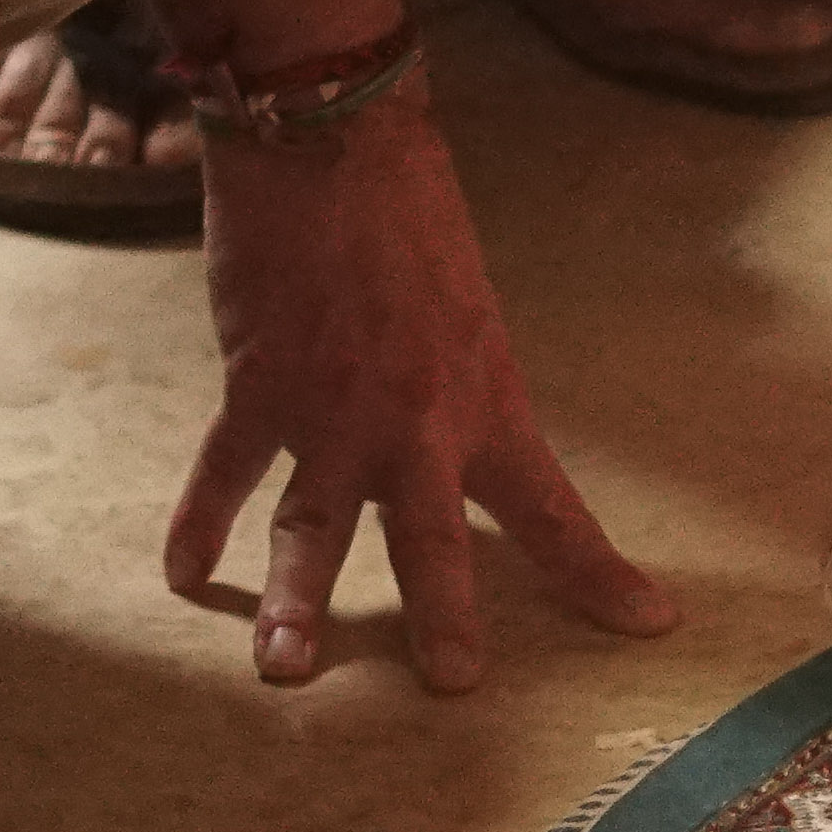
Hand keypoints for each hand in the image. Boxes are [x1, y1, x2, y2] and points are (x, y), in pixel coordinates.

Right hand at [161, 89, 674, 688]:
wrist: (330, 146)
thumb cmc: (412, 217)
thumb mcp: (471, 314)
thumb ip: (460, 391)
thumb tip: (449, 444)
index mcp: (488, 404)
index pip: (556, 509)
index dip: (600, 573)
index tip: (649, 624)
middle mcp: (416, 424)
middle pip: (436, 544)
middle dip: (444, 618)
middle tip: (453, 686)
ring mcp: (331, 414)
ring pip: (315, 530)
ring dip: (294, 604)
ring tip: (284, 670)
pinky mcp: (258, 387)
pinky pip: (224, 472)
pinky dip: (199, 526)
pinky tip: (182, 577)